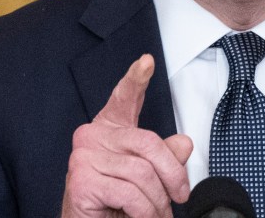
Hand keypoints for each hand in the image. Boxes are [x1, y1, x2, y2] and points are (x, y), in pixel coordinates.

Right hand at [62, 54, 193, 217]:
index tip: (147, 61)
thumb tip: (184, 144)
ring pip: (141, 172)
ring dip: (157, 201)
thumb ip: (164, 157)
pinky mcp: (81, 180)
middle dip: (172, 174)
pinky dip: (144, 210)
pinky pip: (128, 192)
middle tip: (179, 197)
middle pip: (148, 143)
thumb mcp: (144, 177)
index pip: (124, 97)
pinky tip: (142, 217)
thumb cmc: (114, 204)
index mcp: (109, 128)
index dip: (136, 79)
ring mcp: (83, 156)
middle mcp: (91, 135)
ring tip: (158, 214)